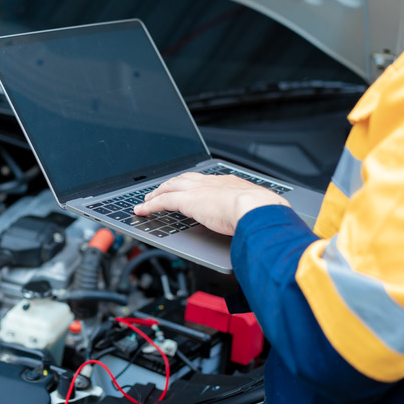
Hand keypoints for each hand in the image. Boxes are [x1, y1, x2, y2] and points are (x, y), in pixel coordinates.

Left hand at [133, 172, 290, 235]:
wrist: (256, 208)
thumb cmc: (261, 212)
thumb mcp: (254, 210)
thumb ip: (247, 214)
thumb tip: (250, 224)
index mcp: (227, 183)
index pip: (204, 181)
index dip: (192, 184)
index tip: (188, 188)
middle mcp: (210, 182)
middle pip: (183, 179)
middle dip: (170, 185)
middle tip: (160, 191)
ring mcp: (197, 190)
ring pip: (170, 187)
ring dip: (157, 193)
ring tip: (148, 200)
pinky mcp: (186, 201)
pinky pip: (162, 201)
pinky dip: (150, 206)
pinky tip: (142, 210)